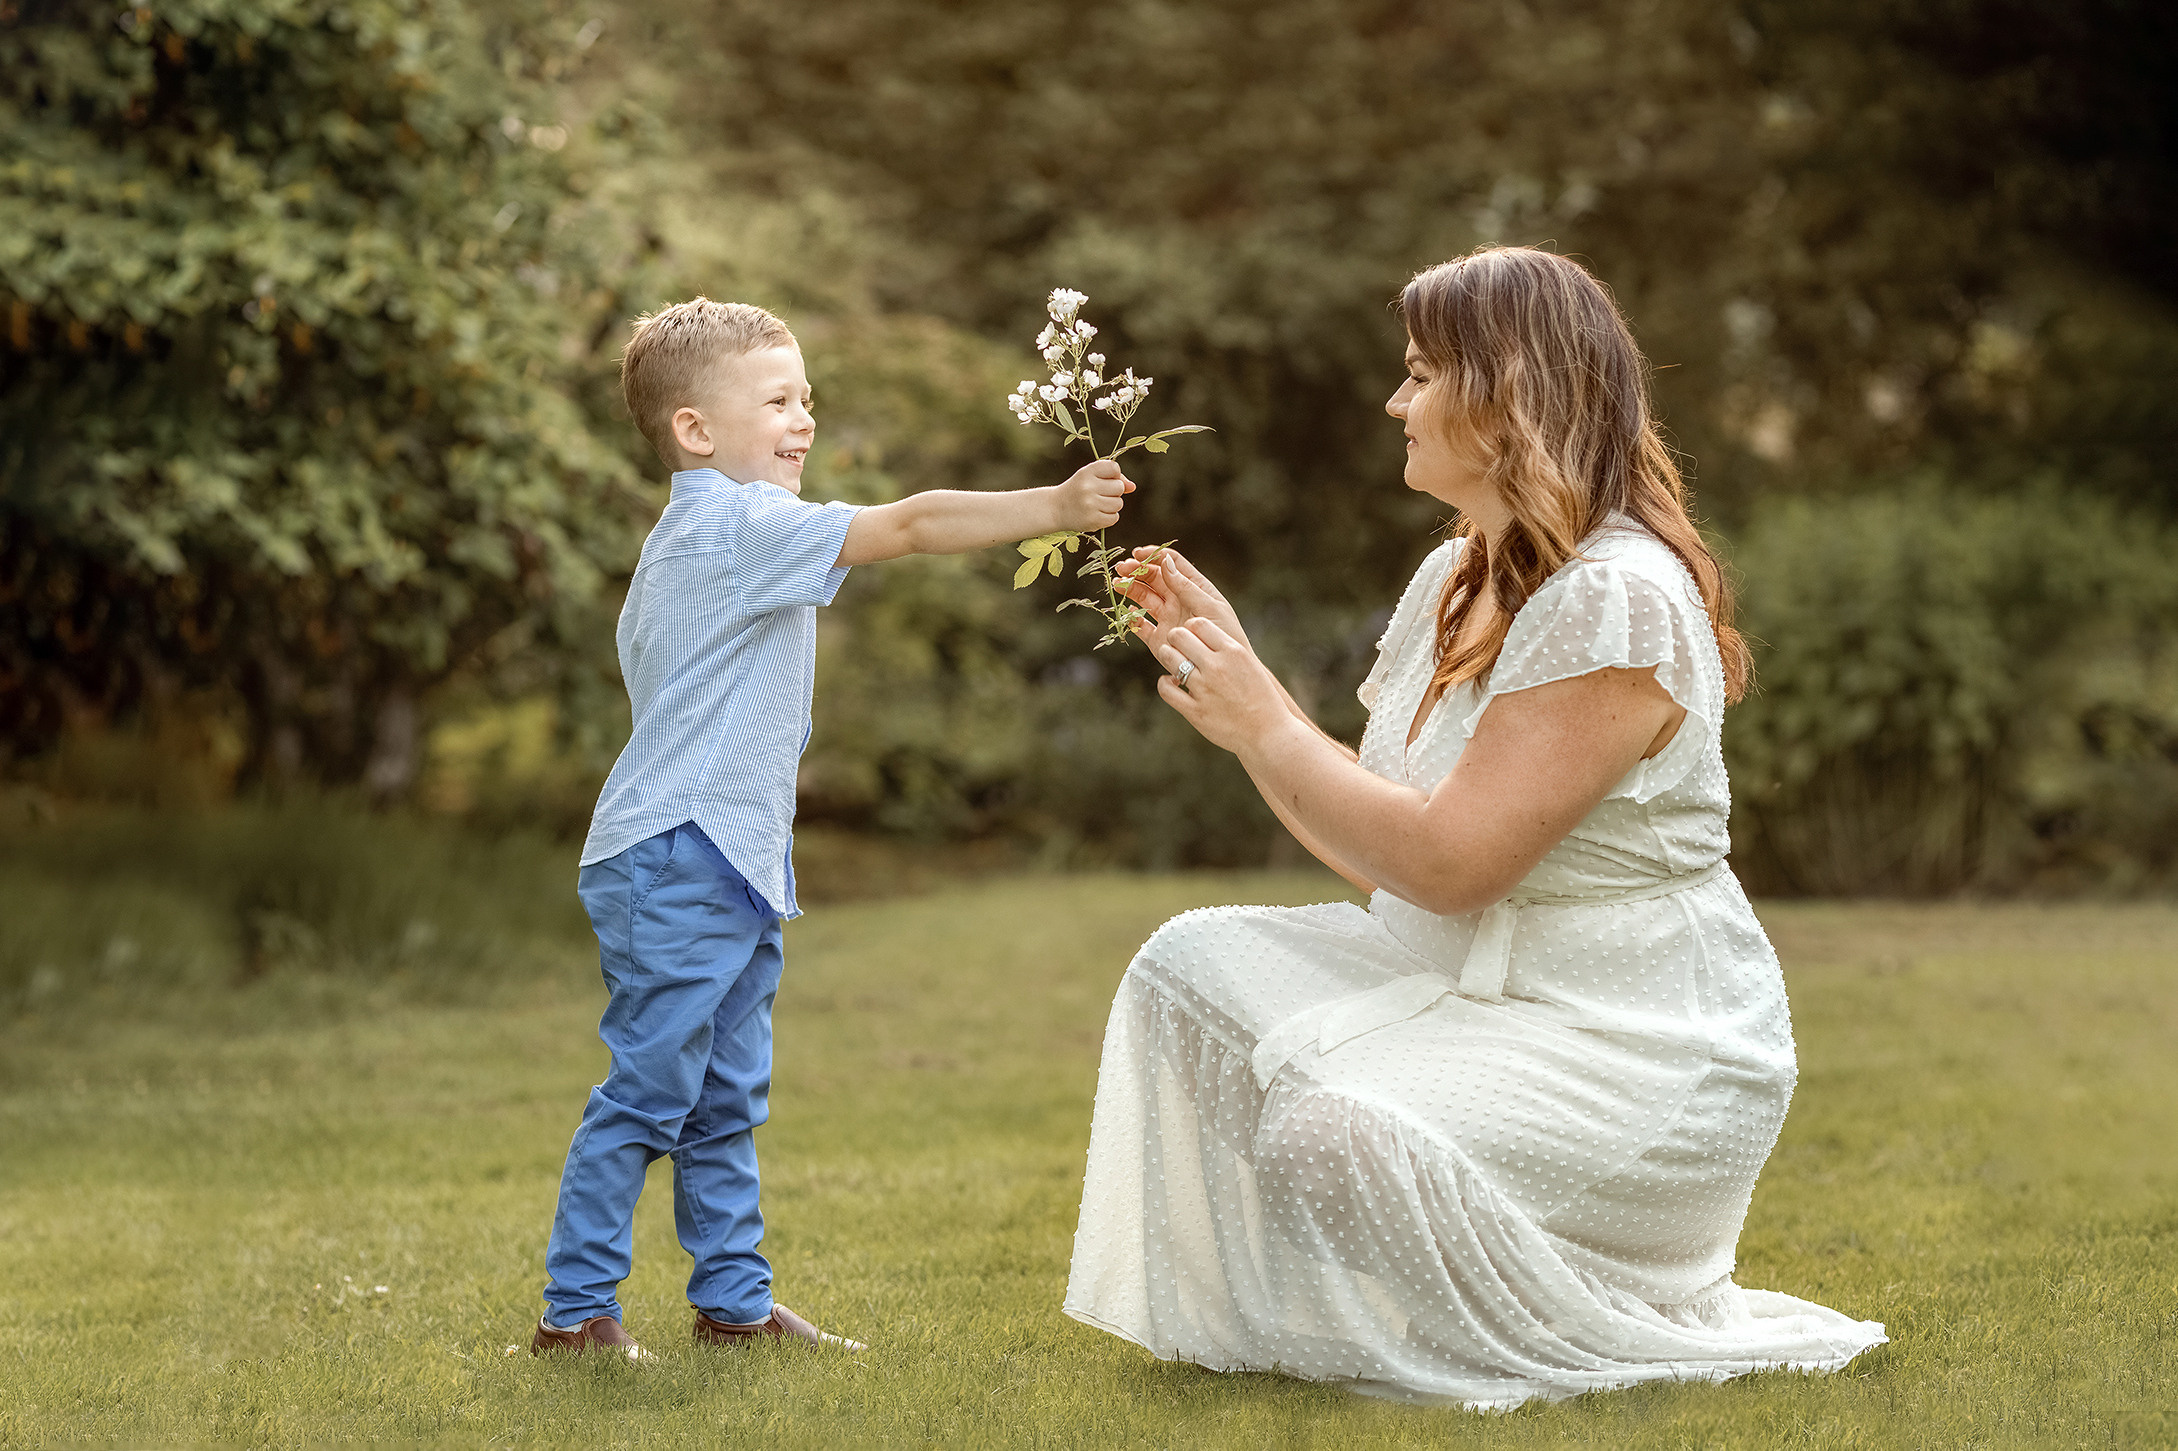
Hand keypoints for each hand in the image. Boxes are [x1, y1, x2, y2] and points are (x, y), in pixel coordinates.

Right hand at [1055, 459, 1132, 532]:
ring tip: (1097, 505)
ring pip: (1118, 504)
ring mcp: (1090, 505)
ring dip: (1112, 506)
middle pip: (1119, 487)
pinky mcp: (1092, 520)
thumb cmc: (1078, 490)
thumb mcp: (1091, 477)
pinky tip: (1096, 514)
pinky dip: (1108, 517)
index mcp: (1087, 472)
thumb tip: (1133, 487)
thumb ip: (1113, 478)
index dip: (1114, 475)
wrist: (1056, 508)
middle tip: (1098, 494)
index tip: (1104, 480)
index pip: (1114, 468)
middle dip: (1113, 492)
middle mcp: (1088, 487)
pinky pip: (1114, 518)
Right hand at [1115, 546, 1248, 654]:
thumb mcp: (1209, 606)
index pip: (1172, 564)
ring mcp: (1167, 618)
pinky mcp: (1158, 639)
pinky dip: (1131, 618)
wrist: (1224, 669)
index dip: (1154, 556)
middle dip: (1137, 570)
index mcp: (1193, 587)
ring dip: (1130, 589)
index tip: (1137, 553)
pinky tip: (1127, 611)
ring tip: (1117, 584)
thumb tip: (1165, 562)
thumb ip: (1186, 586)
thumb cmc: (1225, 634)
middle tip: (1122, 568)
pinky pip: (1140, 626)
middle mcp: (1178, 600)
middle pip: (1154, 578)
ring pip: (1144, 598)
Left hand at [1154, 617, 1292, 754]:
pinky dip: (1164, 684)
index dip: (1191, 628)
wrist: (1269, 734)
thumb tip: (1200, 634)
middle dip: (1175, 639)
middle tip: (1177, 648)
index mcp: (1234, 652)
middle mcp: (1217, 667)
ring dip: (1167, 657)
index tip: (1192, 637)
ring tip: (1174, 664)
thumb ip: (1226, 650)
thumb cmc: (1261, 699)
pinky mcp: (1195, 711)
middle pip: (1179, 636)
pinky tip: (1172, 684)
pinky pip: (1166, 690)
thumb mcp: (1250, 665)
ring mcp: (1205, 689)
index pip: (1199, 623)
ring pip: (1168, 658)